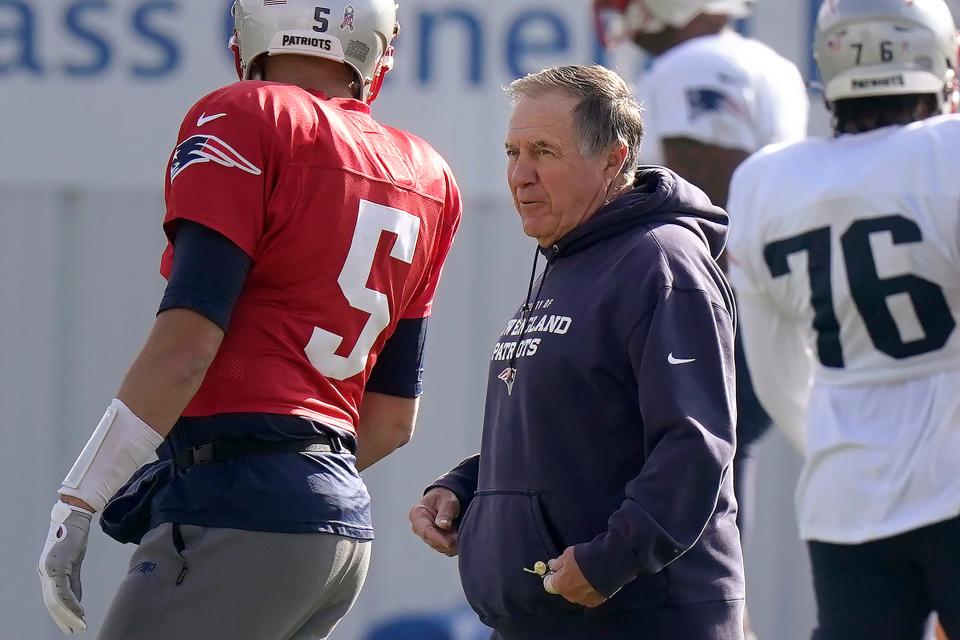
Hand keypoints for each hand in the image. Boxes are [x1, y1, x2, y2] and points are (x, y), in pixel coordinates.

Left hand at [38, 501, 92, 633]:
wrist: (75, 517)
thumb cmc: (75, 536)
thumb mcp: (75, 562)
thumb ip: (74, 581)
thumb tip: (76, 601)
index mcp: (47, 570)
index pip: (51, 598)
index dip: (61, 614)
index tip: (71, 624)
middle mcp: (44, 571)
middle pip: (51, 603)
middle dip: (63, 619)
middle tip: (75, 630)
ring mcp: (48, 568)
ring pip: (55, 600)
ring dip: (68, 615)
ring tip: (79, 624)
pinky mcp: (57, 565)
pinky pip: (63, 590)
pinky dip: (72, 603)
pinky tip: (80, 611)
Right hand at [408, 487, 459, 556]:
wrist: (445, 500)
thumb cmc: (444, 498)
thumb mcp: (447, 500)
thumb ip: (445, 512)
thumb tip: (443, 525)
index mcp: (417, 515)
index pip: (426, 531)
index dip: (438, 538)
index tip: (450, 543)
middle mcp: (419, 528)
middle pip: (433, 542)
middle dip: (449, 541)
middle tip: (463, 534)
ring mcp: (427, 537)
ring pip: (441, 547)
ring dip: (453, 543)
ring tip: (461, 531)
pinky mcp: (436, 543)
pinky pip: (446, 549)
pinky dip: (455, 545)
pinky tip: (460, 535)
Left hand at [542, 546, 606, 607]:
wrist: (608, 564)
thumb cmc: (584, 558)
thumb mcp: (567, 555)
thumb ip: (558, 563)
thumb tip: (552, 565)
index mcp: (559, 585)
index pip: (548, 584)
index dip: (551, 576)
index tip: (555, 569)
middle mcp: (570, 596)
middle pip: (563, 589)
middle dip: (565, 580)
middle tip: (573, 568)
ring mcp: (583, 600)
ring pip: (576, 593)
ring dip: (578, 586)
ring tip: (586, 573)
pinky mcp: (596, 601)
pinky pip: (588, 596)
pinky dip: (589, 590)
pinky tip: (594, 580)